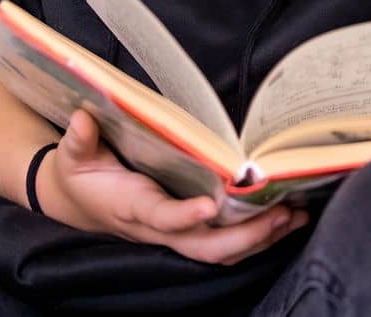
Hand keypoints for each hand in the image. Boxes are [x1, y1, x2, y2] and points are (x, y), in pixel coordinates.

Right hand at [36, 110, 309, 263]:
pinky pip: (227, 244)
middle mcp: (159, 227)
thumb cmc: (83, 175)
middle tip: (280, 213)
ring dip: (261, 238)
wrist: (80, 201)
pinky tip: (287, 218)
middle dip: (245, 236)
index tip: (209, 207)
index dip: (184, 217)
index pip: (161, 218)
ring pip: (221, 251)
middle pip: (205, 247)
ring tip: (296, 216)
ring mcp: (177, 233)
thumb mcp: (74, 157)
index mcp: (133, 207)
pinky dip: (259, 235)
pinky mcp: (189, 231)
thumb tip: (84, 118)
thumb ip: (80, 140)